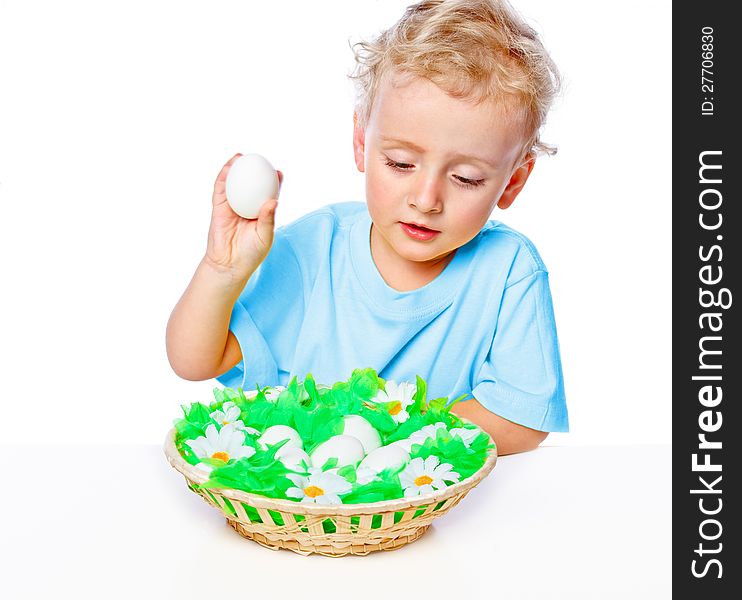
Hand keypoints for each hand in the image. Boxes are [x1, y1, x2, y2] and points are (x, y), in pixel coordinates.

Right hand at [204, 153, 283, 276]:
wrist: (228, 265)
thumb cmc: (250, 254)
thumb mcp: (264, 237)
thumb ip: (268, 219)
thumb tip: (273, 201)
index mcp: (261, 214)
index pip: (269, 194)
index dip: (274, 182)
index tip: (278, 173)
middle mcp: (247, 207)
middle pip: (252, 185)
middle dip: (255, 171)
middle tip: (260, 158)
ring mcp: (232, 206)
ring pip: (234, 184)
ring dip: (237, 169)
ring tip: (241, 156)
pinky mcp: (219, 208)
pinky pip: (221, 189)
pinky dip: (224, 176)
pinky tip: (228, 167)